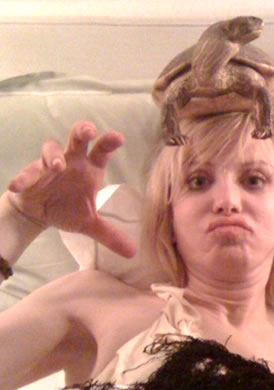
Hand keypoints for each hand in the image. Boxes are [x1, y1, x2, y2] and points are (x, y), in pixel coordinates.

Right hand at [7, 121, 135, 257]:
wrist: (39, 212)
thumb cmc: (67, 208)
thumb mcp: (90, 223)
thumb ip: (110, 235)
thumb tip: (133, 253)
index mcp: (90, 169)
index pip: (102, 152)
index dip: (109, 142)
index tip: (118, 138)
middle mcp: (72, 162)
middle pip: (77, 140)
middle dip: (82, 131)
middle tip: (88, 130)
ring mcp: (50, 165)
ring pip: (51, 149)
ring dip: (54, 154)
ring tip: (57, 166)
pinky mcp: (31, 174)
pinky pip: (27, 172)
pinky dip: (24, 178)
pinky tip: (19, 186)